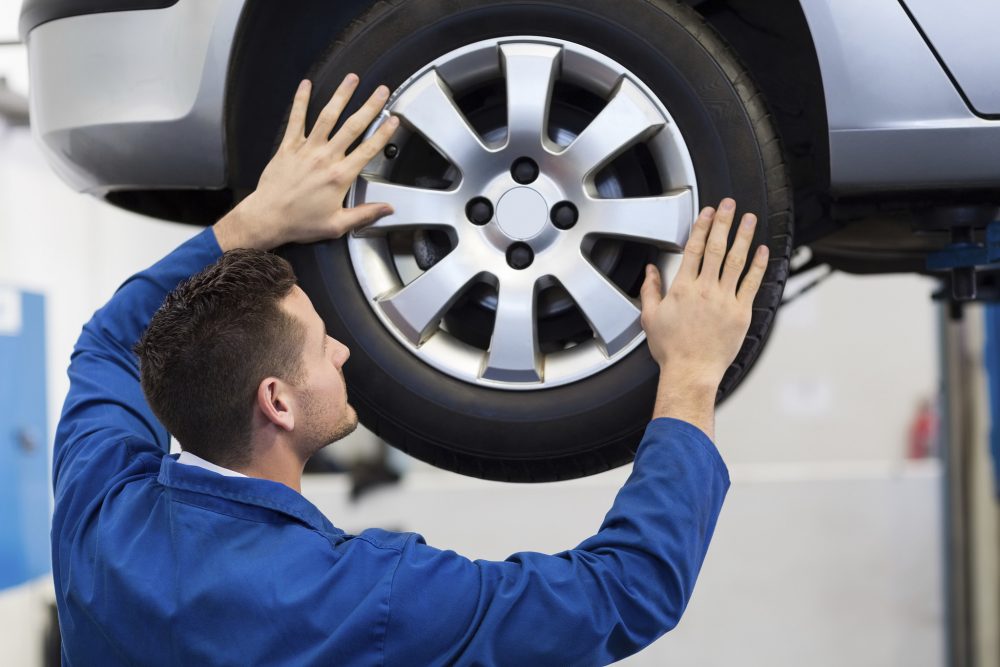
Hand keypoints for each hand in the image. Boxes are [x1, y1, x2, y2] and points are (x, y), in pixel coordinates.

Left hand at [215, 74, 398, 250]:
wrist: (268, 218)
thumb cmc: (300, 222)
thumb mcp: (337, 225)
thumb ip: (365, 214)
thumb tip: (387, 209)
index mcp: (340, 176)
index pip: (368, 149)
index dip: (383, 133)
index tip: (393, 120)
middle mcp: (325, 158)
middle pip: (352, 126)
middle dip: (370, 106)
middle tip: (381, 91)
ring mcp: (306, 149)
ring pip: (327, 116)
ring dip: (341, 96)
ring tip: (352, 79)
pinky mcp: (289, 146)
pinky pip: (296, 119)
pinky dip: (300, 100)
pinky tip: (306, 85)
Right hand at [640, 198, 767, 392]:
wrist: (691, 372)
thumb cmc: (671, 349)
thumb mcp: (650, 317)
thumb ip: (650, 290)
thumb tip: (650, 271)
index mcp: (682, 289)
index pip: (693, 249)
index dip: (701, 227)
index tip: (707, 212)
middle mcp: (705, 290)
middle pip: (716, 248)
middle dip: (723, 222)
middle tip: (729, 204)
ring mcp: (725, 300)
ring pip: (736, 260)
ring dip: (744, 236)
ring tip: (749, 219)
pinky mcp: (741, 312)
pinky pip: (752, 283)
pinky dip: (758, 265)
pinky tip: (763, 251)